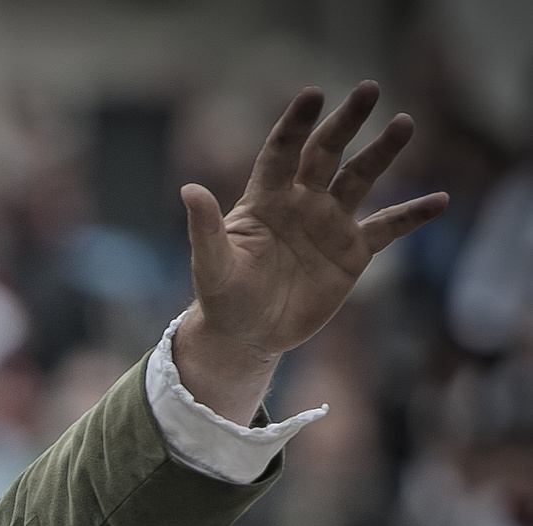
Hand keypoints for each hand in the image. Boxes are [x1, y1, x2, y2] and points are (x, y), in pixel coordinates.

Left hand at [173, 81, 448, 422]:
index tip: (313, 94)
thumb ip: (204, 228)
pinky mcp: (352, 252)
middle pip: (327, 153)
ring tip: (404, 124)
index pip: (282, 152)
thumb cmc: (222, 297)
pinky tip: (440, 200)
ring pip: (360, 179)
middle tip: (369, 89)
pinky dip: (412, 215)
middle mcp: (301, 202)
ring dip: (382, 153)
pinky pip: (387, 227)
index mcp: (264, 199)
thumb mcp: (212, 265)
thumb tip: (188, 190)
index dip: (297, 124)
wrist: (246, 334)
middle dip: (346, 122)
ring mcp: (329, 224)